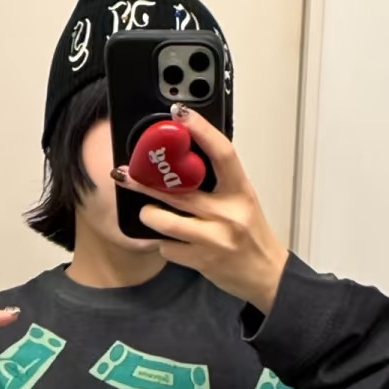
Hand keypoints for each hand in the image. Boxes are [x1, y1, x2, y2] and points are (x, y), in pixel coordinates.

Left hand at [112, 105, 288, 314]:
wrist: (264, 274)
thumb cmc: (250, 235)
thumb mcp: (241, 201)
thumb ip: (217, 182)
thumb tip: (183, 159)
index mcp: (240, 191)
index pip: (222, 153)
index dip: (201, 130)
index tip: (180, 114)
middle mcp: (228, 213)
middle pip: (179, 191)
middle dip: (145, 181)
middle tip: (124, 173)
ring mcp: (215, 239)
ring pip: (166, 222)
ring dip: (149, 216)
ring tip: (148, 212)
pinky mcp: (202, 261)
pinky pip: (168, 248)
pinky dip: (165, 244)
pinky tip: (173, 242)